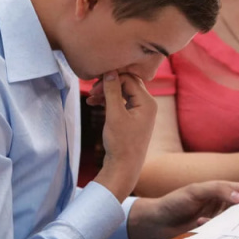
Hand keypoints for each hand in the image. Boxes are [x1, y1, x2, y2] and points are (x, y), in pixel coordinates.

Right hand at [92, 71, 156, 200]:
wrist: (124, 167)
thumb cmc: (121, 142)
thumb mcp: (115, 114)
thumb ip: (112, 91)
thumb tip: (110, 71)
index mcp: (147, 102)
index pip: (128, 78)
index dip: (111, 79)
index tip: (94, 86)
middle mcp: (147, 104)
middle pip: (127, 83)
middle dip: (109, 84)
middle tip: (92, 90)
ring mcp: (141, 111)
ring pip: (123, 92)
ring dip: (106, 92)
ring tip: (90, 98)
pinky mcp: (134, 117)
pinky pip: (121, 102)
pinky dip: (109, 101)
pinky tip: (94, 103)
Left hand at [127, 181, 238, 238]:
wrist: (156, 221)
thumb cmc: (174, 201)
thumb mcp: (196, 191)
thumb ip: (218, 190)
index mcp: (220, 189)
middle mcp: (220, 204)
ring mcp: (216, 219)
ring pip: (234, 221)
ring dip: (237, 224)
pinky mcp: (210, 232)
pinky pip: (222, 233)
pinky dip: (222, 233)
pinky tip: (214, 230)